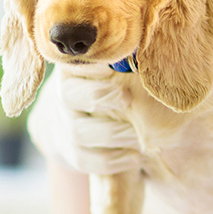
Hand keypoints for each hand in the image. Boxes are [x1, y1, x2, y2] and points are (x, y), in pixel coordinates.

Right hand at [27, 66, 141, 173]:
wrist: (72, 122)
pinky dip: (111, 161)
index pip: (74, 62)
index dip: (90, 64)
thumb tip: (149, 53)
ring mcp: (63, 126)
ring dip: (114, 134)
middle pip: (71, 95)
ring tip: (141, 136)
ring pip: (80, 132)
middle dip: (100, 96)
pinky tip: (135, 157)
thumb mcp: (110, 72)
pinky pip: (85, 159)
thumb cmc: (106, 88)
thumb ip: (126, 65)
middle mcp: (63, 96)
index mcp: (75, 70)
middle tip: (127, 97)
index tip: (111, 65)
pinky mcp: (69, 152)